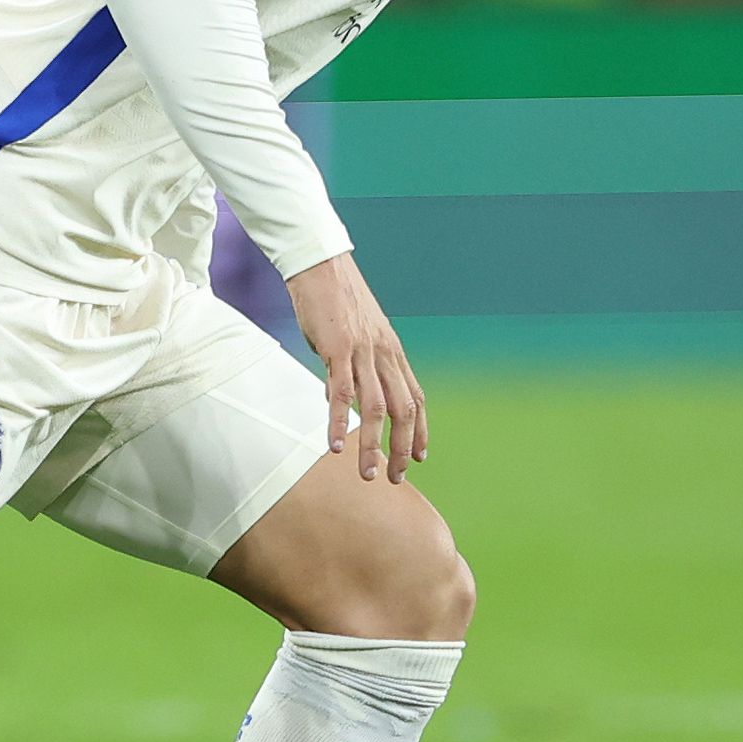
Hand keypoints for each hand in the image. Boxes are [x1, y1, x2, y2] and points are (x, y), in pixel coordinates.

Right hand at [286, 253, 427, 482]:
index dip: (420, 430)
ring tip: (368, 473)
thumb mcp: (358, 334)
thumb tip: (343, 394)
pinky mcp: (338, 348)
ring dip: (373, 445)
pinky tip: (337, 446)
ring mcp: (363, 352)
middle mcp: (384, 354)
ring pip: (375, 408)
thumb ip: (357, 365)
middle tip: (397, 476)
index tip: (420, 457)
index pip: (415, 397)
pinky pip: (342, 392)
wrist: (322, 265)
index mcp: (392, 351)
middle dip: (403, 447)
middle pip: (403, 409)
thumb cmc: (337, 299)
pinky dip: (340, 422)